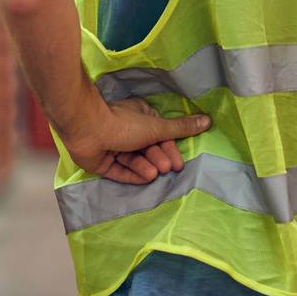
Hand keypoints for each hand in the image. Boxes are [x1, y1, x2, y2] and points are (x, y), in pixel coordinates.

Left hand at [60, 97, 210, 185]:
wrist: (88, 129)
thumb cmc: (125, 123)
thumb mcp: (157, 126)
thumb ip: (181, 128)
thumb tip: (208, 120)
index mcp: (139, 117)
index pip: (159, 135)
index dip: (170, 149)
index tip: (178, 162)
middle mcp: (126, 131)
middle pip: (148, 149)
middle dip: (158, 159)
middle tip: (168, 169)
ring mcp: (112, 146)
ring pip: (134, 160)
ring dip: (146, 167)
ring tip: (154, 173)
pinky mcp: (102, 162)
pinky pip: (119, 170)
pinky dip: (131, 174)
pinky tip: (143, 178)